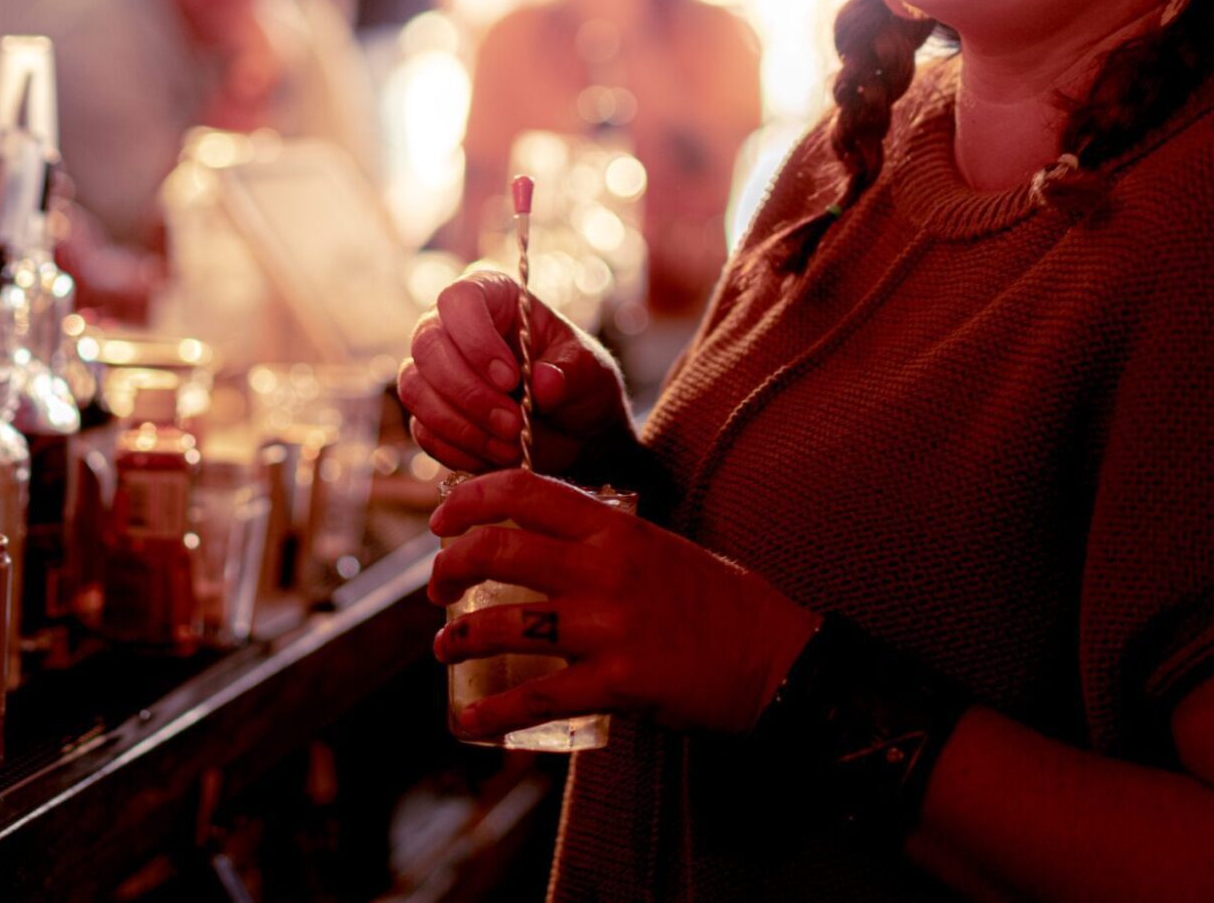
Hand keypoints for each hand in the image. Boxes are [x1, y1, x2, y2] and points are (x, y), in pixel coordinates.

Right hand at [399, 269, 633, 474]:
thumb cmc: (580, 383)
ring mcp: (435, 371)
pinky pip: (423, 430)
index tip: (512, 379)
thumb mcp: (589, 371)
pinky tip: (496, 456)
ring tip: (510, 445)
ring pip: (415, 390)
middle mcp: (453, 328)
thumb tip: (542, 382)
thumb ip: (568, 373)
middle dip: (469, 393)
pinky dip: (458, 450)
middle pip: (427, 346)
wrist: (577, 432)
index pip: (459, 300)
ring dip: (462, 426)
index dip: (476, 340)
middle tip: (513, 424)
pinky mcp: (430, 413)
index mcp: (494, 298)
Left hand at [429, 469, 817, 738]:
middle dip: (450, 567)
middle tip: (437, 587)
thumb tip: (535, 540)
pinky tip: (467, 723)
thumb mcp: (655, 545)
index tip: (442, 522)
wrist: (776, 658)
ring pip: (504, 623)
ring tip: (444, 648)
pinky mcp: (619, 683)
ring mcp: (610, 626)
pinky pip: (536, 697)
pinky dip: (491, 714)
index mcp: (615, 526)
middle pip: (498, 550)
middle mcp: (607, 567)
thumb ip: (600, 539)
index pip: (523, 490)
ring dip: (458, 638)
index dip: (469, 500)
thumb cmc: (714, 602)